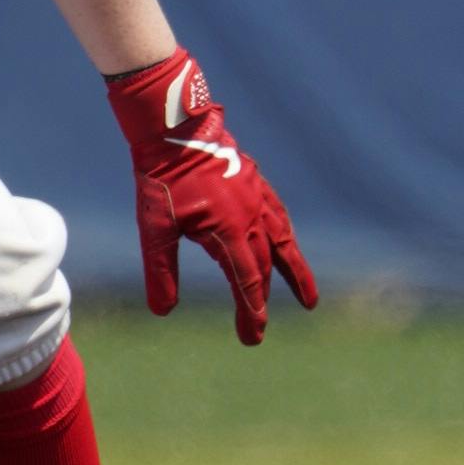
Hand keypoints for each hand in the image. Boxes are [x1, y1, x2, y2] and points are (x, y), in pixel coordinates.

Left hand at [106, 48, 316, 346]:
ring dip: (294, 271)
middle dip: (260, 301)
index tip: (252, 337)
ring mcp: (257, 197)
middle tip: (257, 332)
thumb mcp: (155, 226)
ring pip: (283, 241)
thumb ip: (161, 269)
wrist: (174, 127)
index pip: (246, 281)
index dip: (250, 312)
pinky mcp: (254, 181)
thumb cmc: (162, 177)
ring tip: (308, 298)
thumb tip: (163, 311)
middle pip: (263, 267)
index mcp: (230, 231)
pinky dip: (285, 235)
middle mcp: (252, 217)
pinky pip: (278, 214)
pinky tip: (285, 241)